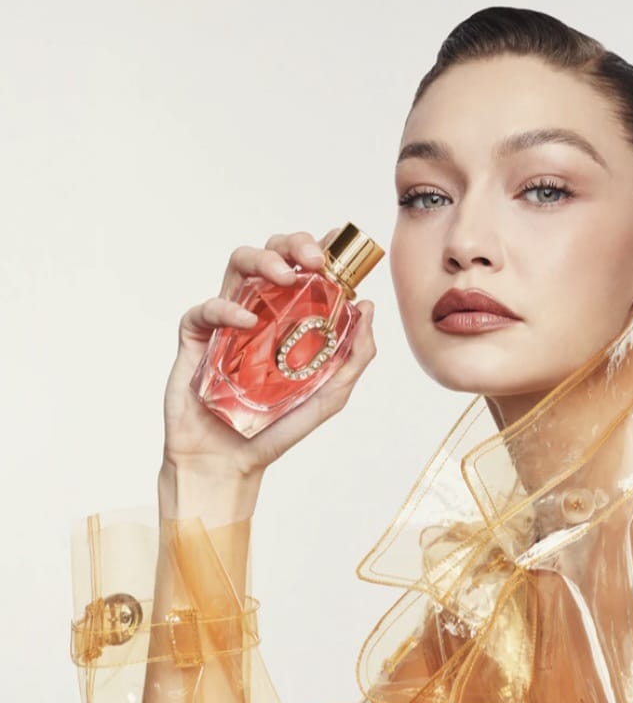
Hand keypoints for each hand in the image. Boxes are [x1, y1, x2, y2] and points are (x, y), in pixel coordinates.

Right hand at [163, 227, 376, 477]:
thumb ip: (353, 356)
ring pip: (238, 264)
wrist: (231, 462)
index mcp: (293, 320)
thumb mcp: (330, 396)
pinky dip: (226, 308)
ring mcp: (227, 320)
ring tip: (284, 276)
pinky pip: (206, 308)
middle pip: (273, 255)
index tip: (340, 240)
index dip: (321, 248)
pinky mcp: (195, 336)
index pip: (306, 272)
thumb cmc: (277, 429)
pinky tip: (246, 322)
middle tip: (313, 259)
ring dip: (263, 259)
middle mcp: (261, 312)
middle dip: (294, 245)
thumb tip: (367, 307)